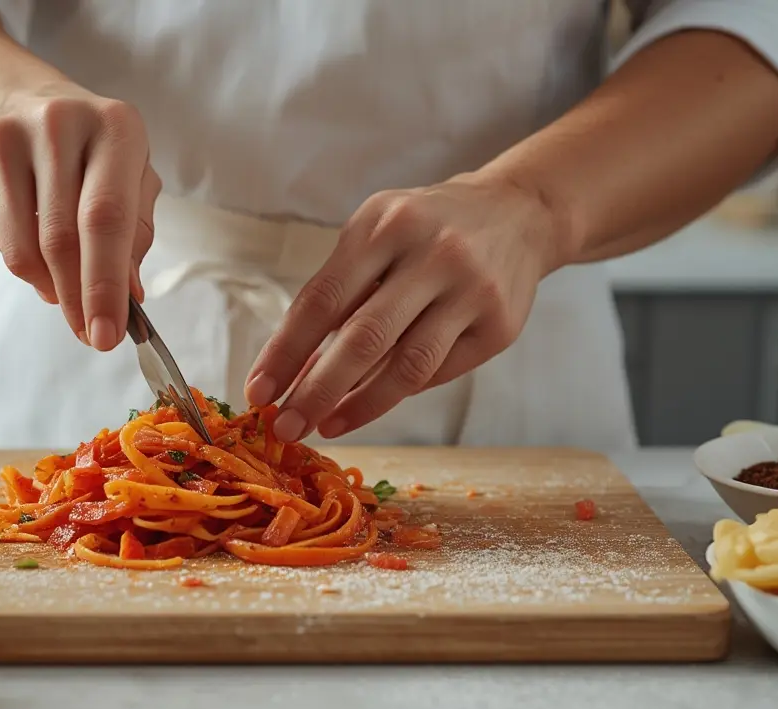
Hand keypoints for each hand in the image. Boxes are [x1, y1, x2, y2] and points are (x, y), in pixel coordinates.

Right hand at [0, 81, 160, 350]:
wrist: (16, 103)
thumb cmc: (90, 153)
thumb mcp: (131, 177)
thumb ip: (136, 235)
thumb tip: (127, 298)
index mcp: (114, 126)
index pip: (107, 218)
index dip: (106, 284)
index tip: (107, 334)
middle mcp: (57, 123)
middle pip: (61, 240)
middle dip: (77, 301)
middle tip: (88, 335)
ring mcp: (2, 140)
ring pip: (24, 251)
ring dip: (49, 290)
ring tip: (64, 296)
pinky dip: (23, 268)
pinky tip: (37, 256)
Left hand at [245, 174, 569, 440]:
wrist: (519, 214)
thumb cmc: (426, 228)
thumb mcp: (376, 234)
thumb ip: (337, 291)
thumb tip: (290, 367)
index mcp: (386, 226)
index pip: (324, 299)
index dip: (286, 351)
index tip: (259, 391)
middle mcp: (434, 255)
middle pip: (364, 339)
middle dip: (317, 391)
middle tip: (286, 425)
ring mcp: (473, 292)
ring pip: (407, 367)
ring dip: (359, 406)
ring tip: (326, 426)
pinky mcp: (500, 326)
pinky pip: (439, 373)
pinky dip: (398, 392)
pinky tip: (370, 403)